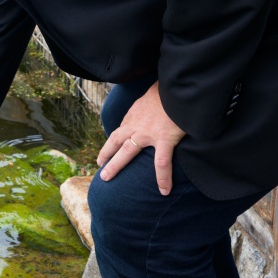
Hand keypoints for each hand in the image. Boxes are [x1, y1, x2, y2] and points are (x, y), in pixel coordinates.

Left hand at [96, 81, 185, 195]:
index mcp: (135, 113)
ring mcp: (148, 133)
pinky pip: (162, 163)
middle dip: (106, 154)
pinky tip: (164, 190)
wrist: (178, 86)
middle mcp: (137, 124)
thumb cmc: (169, 88)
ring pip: (127, 152)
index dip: (117, 138)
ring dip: (115, 165)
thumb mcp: (155, 92)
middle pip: (116, 141)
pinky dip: (163, 178)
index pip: (123, 128)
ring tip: (106, 177)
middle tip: (99, 166)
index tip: (113, 146)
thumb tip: (160, 97)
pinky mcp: (164, 139)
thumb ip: (154, 99)